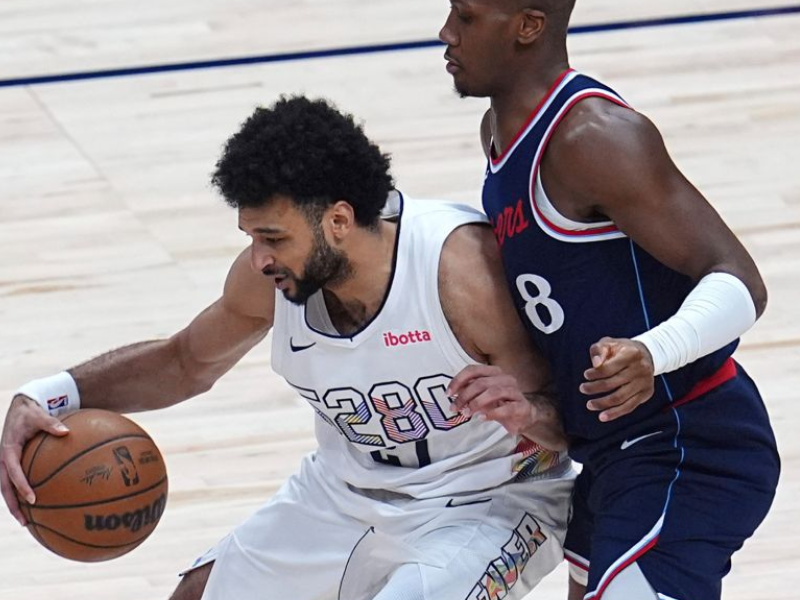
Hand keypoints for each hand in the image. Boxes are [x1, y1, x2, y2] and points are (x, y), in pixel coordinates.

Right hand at [0, 395, 69, 525]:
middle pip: (5, 488)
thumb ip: (51, 424)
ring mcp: (5, 464)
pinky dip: (19, 494)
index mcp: (8, 450)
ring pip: (6, 489)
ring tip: (26, 522)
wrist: (19, 408)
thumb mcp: (39, 415)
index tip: (33, 499)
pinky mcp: (10, 465)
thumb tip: (66, 432)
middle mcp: (3, 460)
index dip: (22, 486)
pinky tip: (33, 506)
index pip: (13, 472)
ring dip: (14, 505)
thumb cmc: (30, 413)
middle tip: (25, 522)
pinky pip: (13, 482)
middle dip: (13, 505)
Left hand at [447, 365, 541, 435]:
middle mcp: (505, 378)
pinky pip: (507, 408)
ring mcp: (515, 391)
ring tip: (467, 413)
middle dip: (464, 396)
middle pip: (481, 382)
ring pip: (493, 392)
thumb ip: (469, 392)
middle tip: (455, 408)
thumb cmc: (501, 404)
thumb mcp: (482, 397)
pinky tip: (482, 418)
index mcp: (494, 372)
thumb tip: (453, 393)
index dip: (458, 380)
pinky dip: (492, 413)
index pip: (473, 370)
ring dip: (476, 403)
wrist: (525, 415)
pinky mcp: (522, 406)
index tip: (448, 393)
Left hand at [580, 337, 654, 421]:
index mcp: (631, 354)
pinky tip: (603, 416)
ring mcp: (644, 383)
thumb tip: (595, 364)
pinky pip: (629, 406)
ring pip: (620, 398)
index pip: (609, 368)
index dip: (595, 374)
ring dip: (602, 403)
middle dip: (594, 388)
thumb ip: (599, 350)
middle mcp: (640, 369)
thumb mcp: (609, 342)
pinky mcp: (646, 393)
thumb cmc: (622, 349)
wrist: (646, 354)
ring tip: (589, 405)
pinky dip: (615, 413)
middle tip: (583, 388)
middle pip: (613, 384)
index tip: (586, 375)